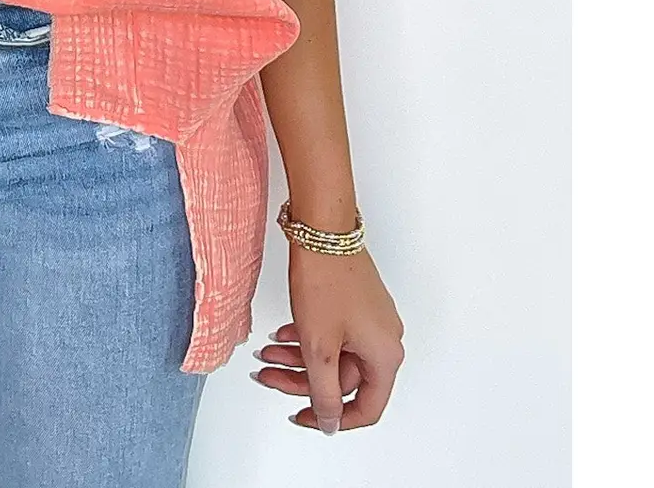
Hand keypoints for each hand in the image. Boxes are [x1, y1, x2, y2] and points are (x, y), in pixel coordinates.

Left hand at [252, 245, 404, 433]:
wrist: (322, 229)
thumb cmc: (325, 281)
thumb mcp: (319, 347)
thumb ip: (324, 393)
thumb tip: (330, 423)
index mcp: (385, 356)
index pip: (366, 407)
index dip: (334, 418)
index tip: (304, 417)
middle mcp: (385, 339)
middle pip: (344, 380)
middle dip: (303, 380)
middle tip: (270, 375)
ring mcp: (371, 319)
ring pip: (335, 355)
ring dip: (299, 358)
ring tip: (268, 352)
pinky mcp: (357, 303)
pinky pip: (334, 334)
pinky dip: (308, 337)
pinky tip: (283, 332)